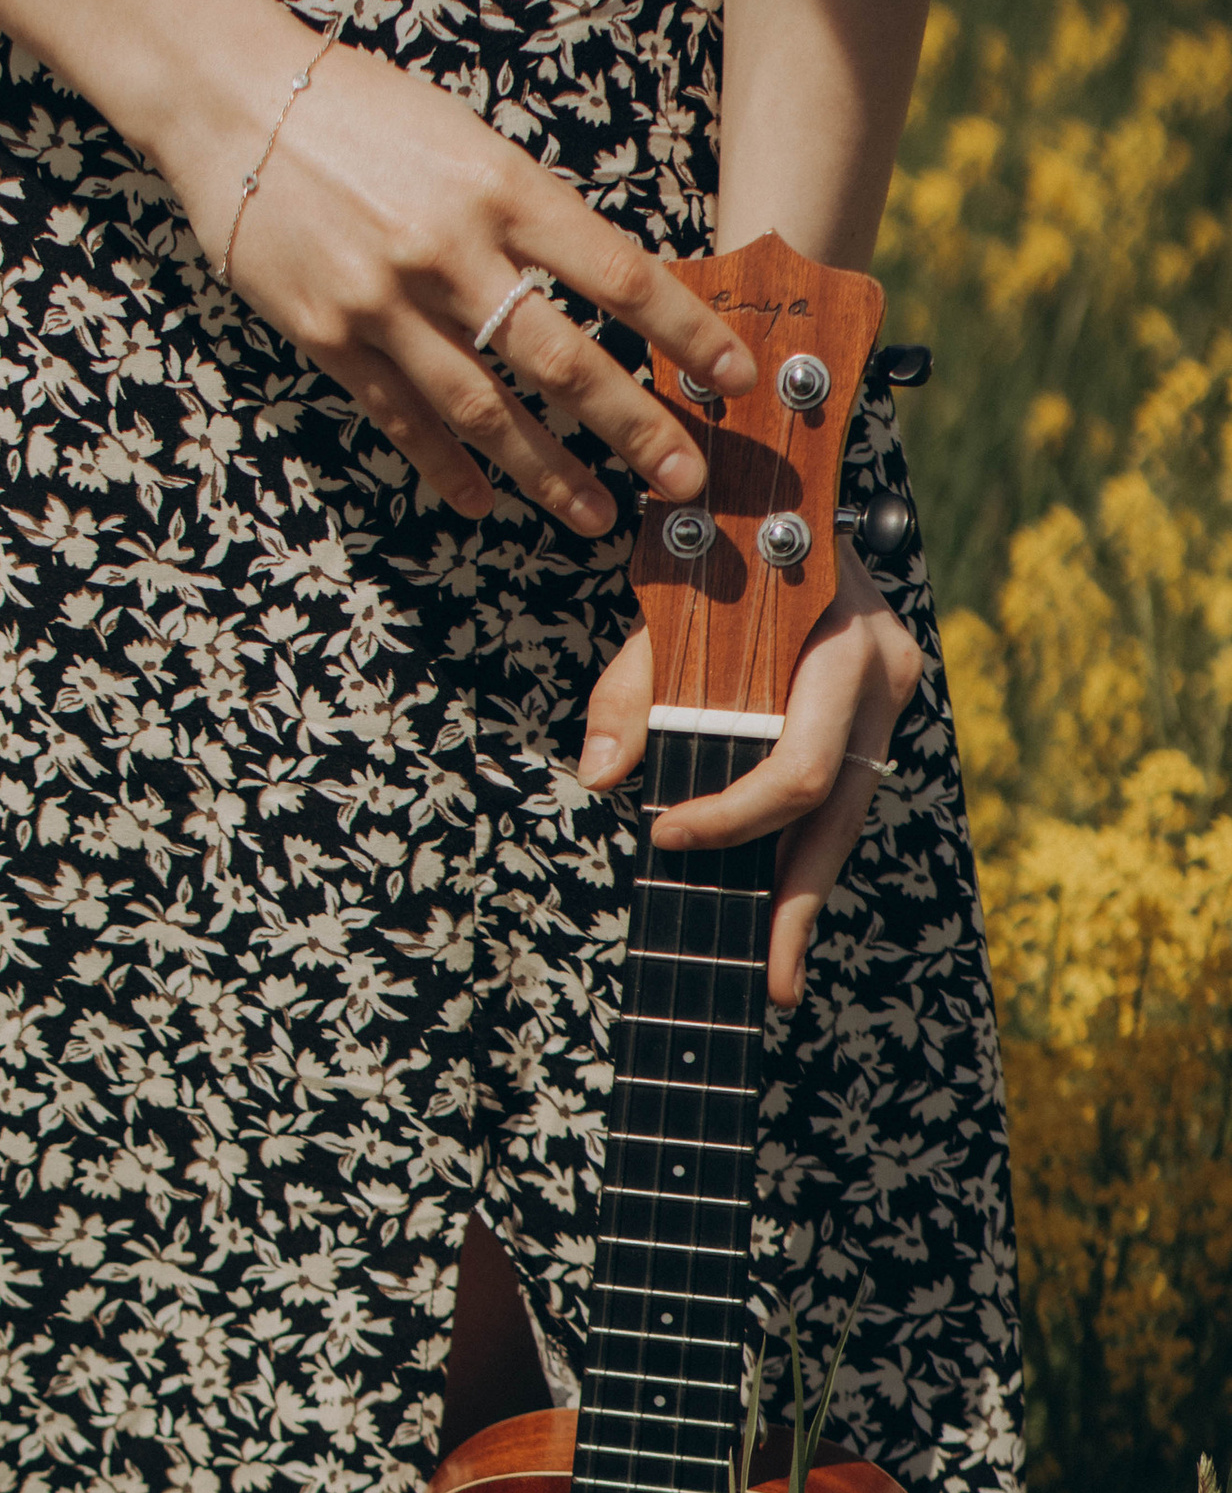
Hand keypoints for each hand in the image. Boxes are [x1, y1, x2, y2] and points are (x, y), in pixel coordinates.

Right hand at [186, 45, 756, 535]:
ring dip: (548, 472)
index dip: (683, 331)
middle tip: (686, 478)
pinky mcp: (331, 338)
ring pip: (486, 409)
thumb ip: (525, 213)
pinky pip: (402, 419)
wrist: (237, 103)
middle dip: (635, 428)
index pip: (617, 274)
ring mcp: (388, 303)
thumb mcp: (466, 140)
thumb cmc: (362, 113)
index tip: (732, 376)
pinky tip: (483, 504)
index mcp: (502, 187)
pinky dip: (446, 468)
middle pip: (565, 359)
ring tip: (596, 517)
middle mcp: (451, 252)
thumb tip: (596, 284)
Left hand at [578, 545, 923, 1002]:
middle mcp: (883, 678)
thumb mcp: (665, 610)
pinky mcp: (878, 726)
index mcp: (840, 644)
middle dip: (794, 905)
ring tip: (775, 976)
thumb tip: (601, 779)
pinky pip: (839, 807)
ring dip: (803, 900)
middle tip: (768, 983)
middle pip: (835, 817)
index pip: (796, 769)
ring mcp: (890, 706)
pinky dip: (802, 860)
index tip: (664, 835)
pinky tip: (778, 918)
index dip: (731, 821)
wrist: (785, 509)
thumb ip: (628, 692)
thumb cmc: (720, 560)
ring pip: (844, 823)